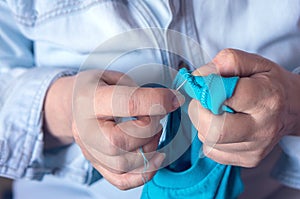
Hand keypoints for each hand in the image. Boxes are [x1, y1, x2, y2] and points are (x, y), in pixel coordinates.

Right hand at [44, 69, 184, 189]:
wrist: (75, 103)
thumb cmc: (99, 88)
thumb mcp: (116, 77)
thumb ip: (140, 90)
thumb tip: (171, 102)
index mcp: (89, 100)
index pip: (127, 104)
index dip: (157, 102)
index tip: (174, 99)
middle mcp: (84, 129)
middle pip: (120, 141)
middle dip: (148, 129)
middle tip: (156, 117)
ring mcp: (89, 150)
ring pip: (123, 165)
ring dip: (149, 149)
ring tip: (153, 132)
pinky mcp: (97, 164)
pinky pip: (121, 181)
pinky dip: (143, 174)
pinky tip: (156, 158)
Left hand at [188, 49, 299, 166]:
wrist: (291, 108)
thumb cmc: (269, 83)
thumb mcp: (254, 63)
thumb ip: (227, 62)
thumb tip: (199, 77)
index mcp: (267, 99)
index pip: (223, 96)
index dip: (206, 89)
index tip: (204, 83)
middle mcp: (262, 129)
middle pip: (213, 129)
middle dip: (199, 111)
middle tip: (205, 100)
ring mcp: (255, 149)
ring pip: (207, 139)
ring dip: (203, 122)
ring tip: (218, 111)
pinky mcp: (247, 159)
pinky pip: (211, 150)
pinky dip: (208, 136)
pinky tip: (222, 124)